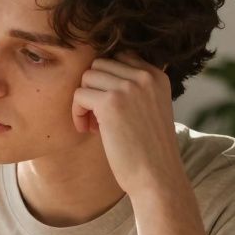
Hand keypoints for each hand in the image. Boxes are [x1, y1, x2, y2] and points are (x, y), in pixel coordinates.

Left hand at [71, 52, 183, 196]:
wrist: (157, 177)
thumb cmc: (149, 150)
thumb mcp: (151, 109)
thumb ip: (134, 89)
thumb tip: (97, 73)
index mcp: (157, 76)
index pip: (120, 57)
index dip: (107, 80)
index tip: (109, 106)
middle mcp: (145, 76)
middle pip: (100, 64)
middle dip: (93, 89)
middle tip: (97, 118)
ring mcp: (128, 87)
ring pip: (87, 77)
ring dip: (84, 101)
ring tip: (93, 125)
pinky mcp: (110, 103)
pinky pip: (79, 95)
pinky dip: (77, 113)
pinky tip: (88, 131)